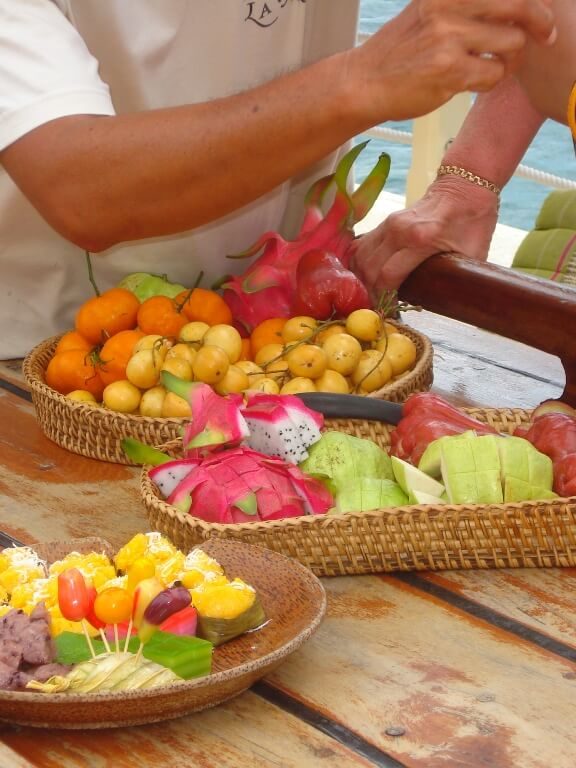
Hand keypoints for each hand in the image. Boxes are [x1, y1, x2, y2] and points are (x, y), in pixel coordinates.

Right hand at [348, 0, 556, 123]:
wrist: (363, 82)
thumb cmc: (398, 53)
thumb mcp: (427, 12)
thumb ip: (462, 6)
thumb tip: (512, 9)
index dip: (530, 0)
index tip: (537, 12)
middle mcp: (449, 6)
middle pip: (518, 5)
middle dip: (540, 21)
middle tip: (546, 33)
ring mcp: (449, 38)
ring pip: (511, 43)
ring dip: (510, 59)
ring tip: (494, 66)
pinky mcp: (450, 71)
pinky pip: (494, 75)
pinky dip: (491, 81)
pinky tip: (475, 82)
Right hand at [349, 176, 498, 300]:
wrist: (464, 188)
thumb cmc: (473, 222)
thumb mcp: (473, 254)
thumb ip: (457, 279)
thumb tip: (447, 306)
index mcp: (421, 239)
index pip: (388, 276)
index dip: (385, 299)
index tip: (389, 312)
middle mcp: (398, 230)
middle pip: (370, 269)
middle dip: (371, 293)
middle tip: (379, 309)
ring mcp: (388, 223)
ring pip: (361, 258)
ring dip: (362, 280)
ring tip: (370, 296)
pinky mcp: (384, 222)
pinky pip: (361, 247)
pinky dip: (358, 265)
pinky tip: (363, 279)